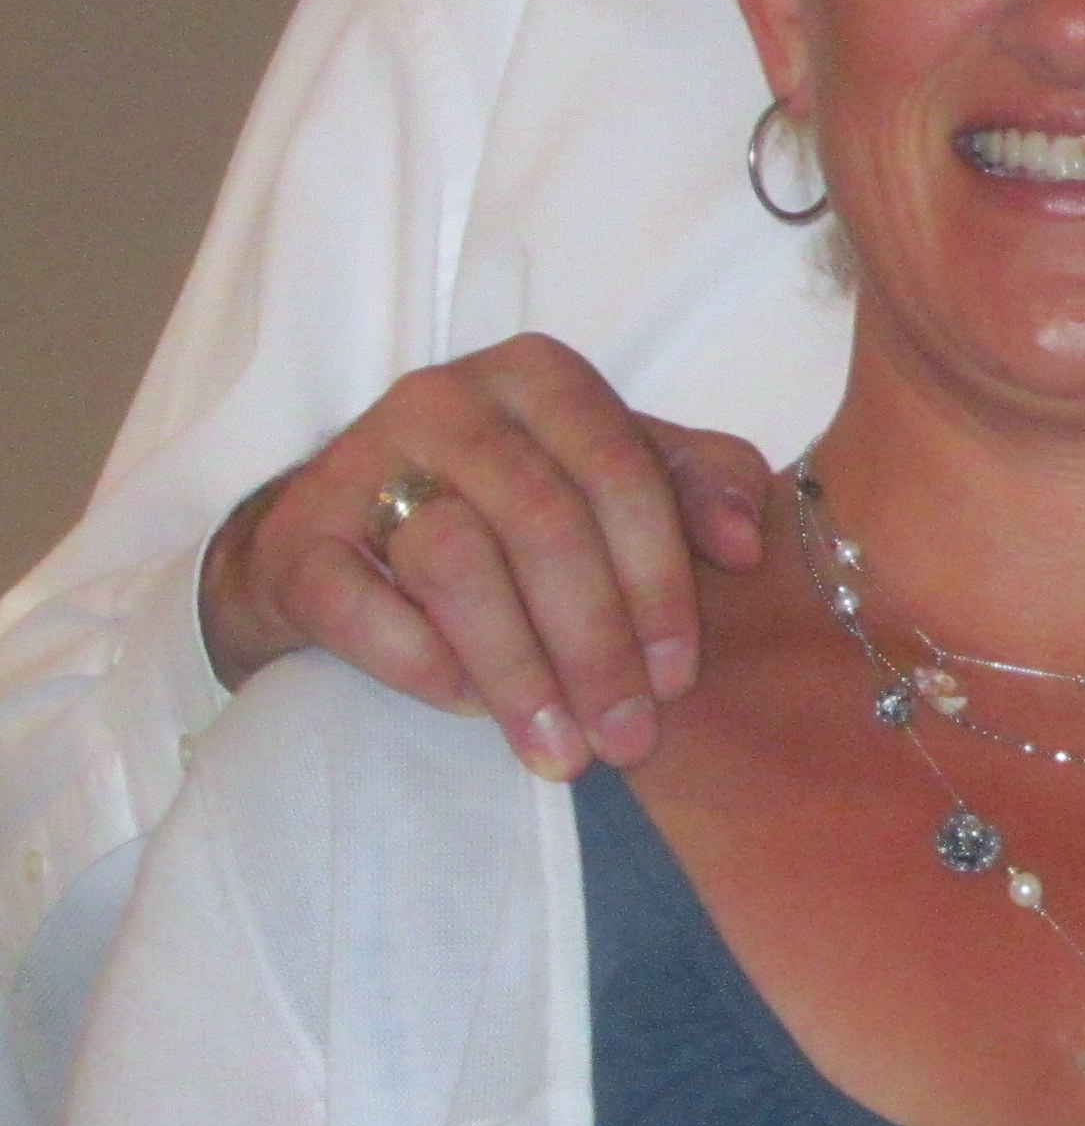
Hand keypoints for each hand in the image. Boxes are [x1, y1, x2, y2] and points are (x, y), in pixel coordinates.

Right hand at [197, 336, 769, 778]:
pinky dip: (429, 667)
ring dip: (520, 672)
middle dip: (597, 647)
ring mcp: (360, 462)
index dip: (659, 585)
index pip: (623, 474)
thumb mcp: (613, 476)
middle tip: (626, 738)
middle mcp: (449, 400)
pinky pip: (367, 609)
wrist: (333, 535)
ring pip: (458, 564)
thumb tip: (746, 542)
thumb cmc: (503, 505)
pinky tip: (473, 709)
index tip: (678, 679)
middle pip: (545, 525)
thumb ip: (698, 486)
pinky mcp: (297, 539)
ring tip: (559, 748)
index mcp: (542, 377)